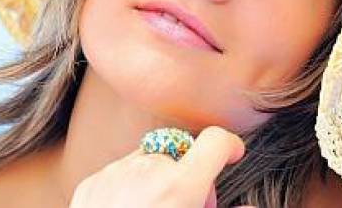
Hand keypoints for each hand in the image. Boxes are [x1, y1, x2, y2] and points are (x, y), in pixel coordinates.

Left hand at [68, 125, 255, 207]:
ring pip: (150, 160)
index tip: (233, 154)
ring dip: (159, 179)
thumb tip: (250, 207)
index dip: (229, 146)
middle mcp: (147, 171)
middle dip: (191, 176)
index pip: (215, 141)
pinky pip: (120, 172)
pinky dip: (129, 186)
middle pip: (183, 155)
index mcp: (179, 187)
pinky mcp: (91, 183)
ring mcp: (116, 174)